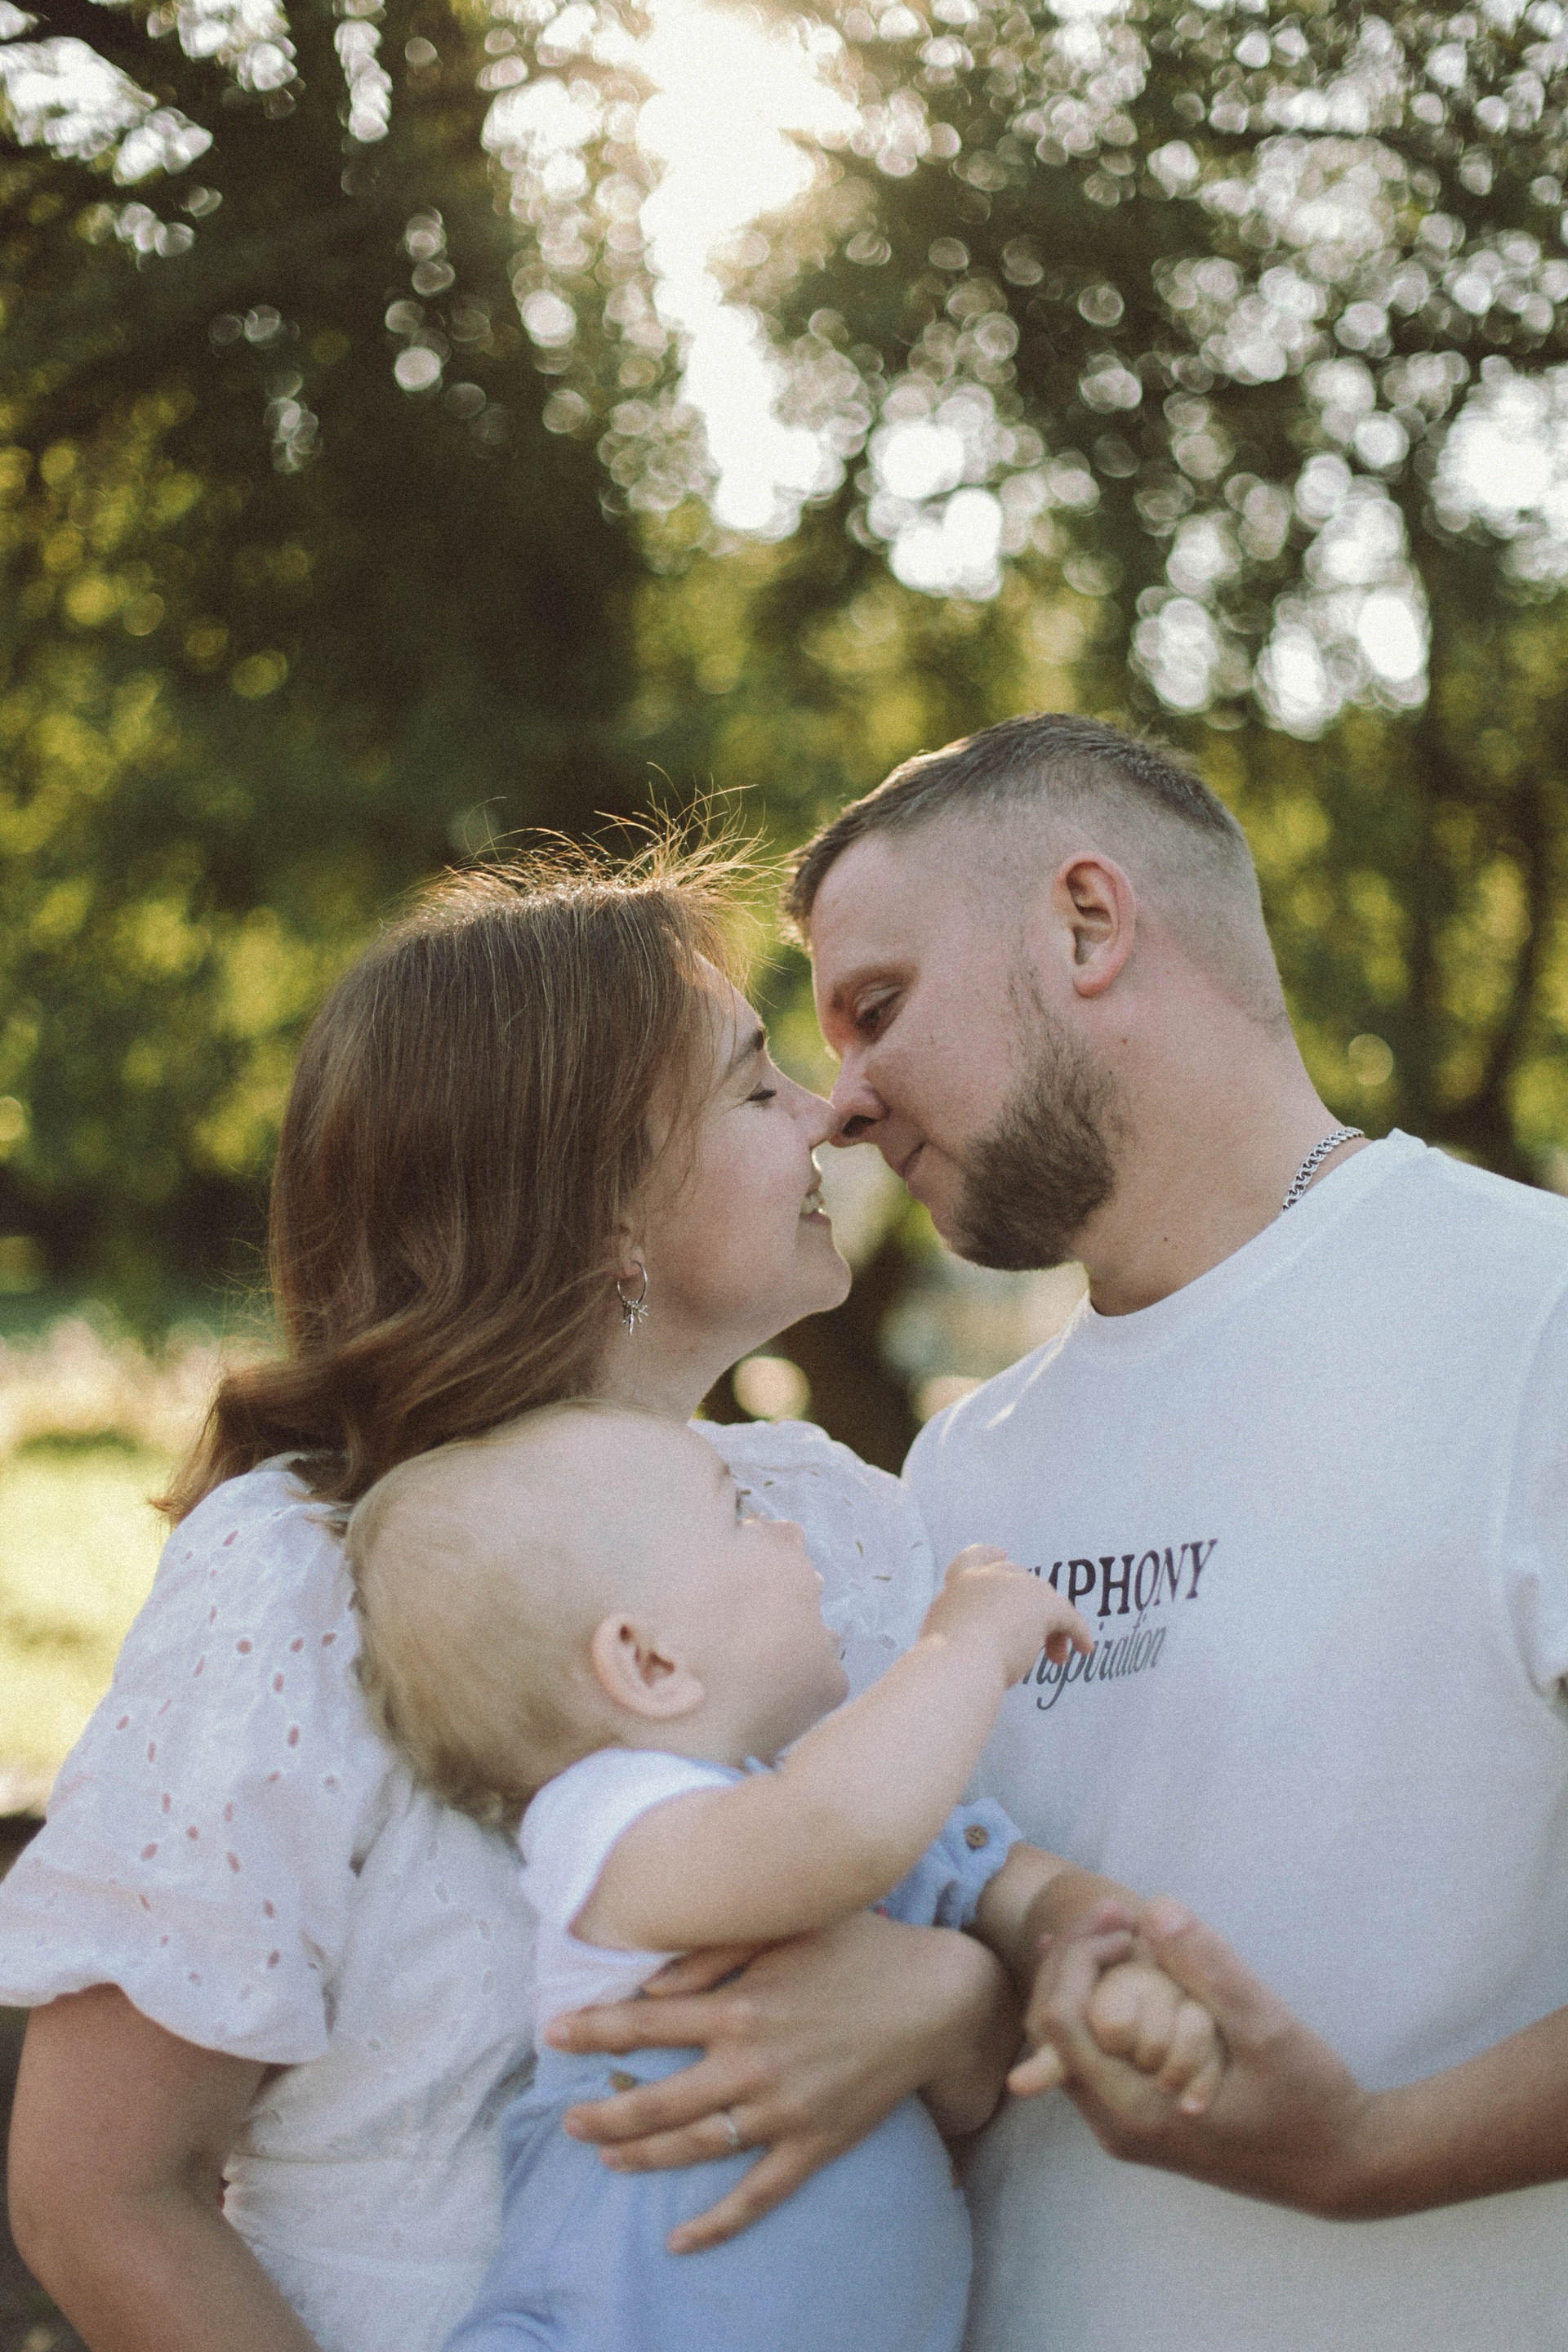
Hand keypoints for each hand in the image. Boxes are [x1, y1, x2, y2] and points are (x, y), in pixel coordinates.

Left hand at [544, 1911, 1008, 2250]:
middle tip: (566, 2121)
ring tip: (603, 2158)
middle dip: (603, 2112)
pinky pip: (757, 2195)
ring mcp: (782, 2111)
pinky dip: (715, 2223)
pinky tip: (679, 2241)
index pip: (645, 2024)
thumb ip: (715, 1955)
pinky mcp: (814, 2144)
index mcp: (739, 2007)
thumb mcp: (785, 1931)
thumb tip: (654, 1988)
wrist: (934, 1999)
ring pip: (694, 2147)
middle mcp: (751, 2063)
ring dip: (639, 2156)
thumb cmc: (857, 1949)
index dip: (593, 2030)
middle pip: (656, 2099)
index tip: (552, 2034)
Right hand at [923, 1544, 1093, 1683]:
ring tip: (1057, 1658)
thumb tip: (978, 1642)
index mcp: (959, 1585)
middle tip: (1041, 1644)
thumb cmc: (947, 1662)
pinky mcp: (1042, 1604)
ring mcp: (1017, 1586)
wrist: (958, 1664)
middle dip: (1031, 1610)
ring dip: (1053, 1629)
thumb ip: (963, 1628)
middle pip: (1019, 1583)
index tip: (1002, 1554)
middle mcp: (988, 1577)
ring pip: (1045, 1602)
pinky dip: (1079, 1633)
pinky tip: (1085, 1648)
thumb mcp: (946, 1636)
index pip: (974, 1558)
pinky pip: (1068, 1617)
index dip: (989, 1555)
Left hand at [1021, 1898, 1375, 2217]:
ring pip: (1070, 2043)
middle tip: (1115, 1911)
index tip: (1123, 1921)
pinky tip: (1117, 1963)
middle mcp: (1117, 2127)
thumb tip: (1155, 1906)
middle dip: (1073, 1959)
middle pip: (1052, 2031)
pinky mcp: (1144, 2118)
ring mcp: (1127, 2127)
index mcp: (1135, 2112)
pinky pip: (1097, 2054)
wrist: (1343, 2166)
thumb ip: (1211, 1970)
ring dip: (1084, 1978)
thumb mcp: (1269, 2029)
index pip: (1059, 2023)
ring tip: (1117, 1926)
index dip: (1076, 1958)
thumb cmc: (1311, 2101)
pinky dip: (1101, 2003)